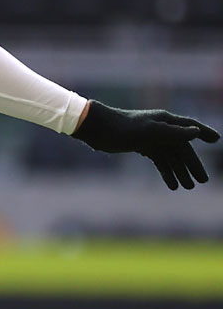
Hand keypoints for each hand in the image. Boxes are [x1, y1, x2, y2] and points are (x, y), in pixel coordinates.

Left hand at [72, 100, 219, 189]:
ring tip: (188, 187)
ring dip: (179, 171)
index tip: (217, 140)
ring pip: (170, 157)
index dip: (204, 133)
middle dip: (192, 164)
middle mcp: (161, 129)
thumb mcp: (150, 130)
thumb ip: (173, 132)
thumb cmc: (123, 127)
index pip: (190, 127)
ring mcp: (151, 138)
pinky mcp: (140, 146)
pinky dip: (166, 171)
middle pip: (182, 148)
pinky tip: (172, 184)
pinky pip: (158, 160)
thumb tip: (195, 132)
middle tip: (203, 181)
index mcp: (165, 121)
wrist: (97, 129)